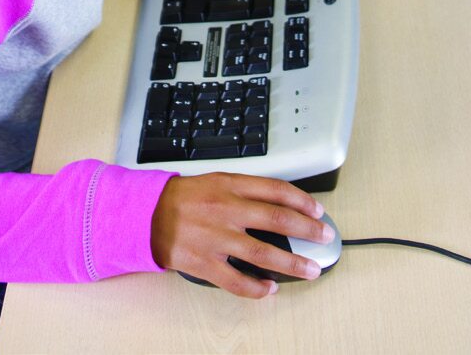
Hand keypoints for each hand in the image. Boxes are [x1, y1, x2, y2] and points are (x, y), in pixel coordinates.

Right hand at [151, 174, 331, 296]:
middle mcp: (226, 209)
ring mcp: (216, 238)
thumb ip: (245, 190)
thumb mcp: (216, 180)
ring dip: (292, 263)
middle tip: (324, 237)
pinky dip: (256, 288)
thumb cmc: (183, 197)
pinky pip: (236, 280)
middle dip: (307, 230)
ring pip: (263, 253)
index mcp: (230, 185)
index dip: (302, 201)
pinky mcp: (204, 262)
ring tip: (310, 270)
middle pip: (277, 219)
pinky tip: (270, 289)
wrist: (145, 214)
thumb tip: (279, 203)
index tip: (318, 211)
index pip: (276, 190)